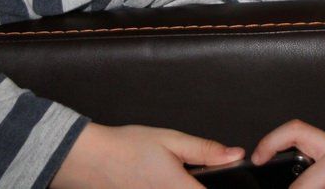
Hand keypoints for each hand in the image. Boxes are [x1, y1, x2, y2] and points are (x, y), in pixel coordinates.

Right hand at [50, 122, 243, 188]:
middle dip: (199, 185)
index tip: (230, 183)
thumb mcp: (171, 140)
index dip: (226, 188)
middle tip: (188, 172)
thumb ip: (206, 150)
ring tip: (173, 175)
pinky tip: (158, 179)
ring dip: (183, 188)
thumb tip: (235, 155)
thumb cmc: (126, 147)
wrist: (90, 159)